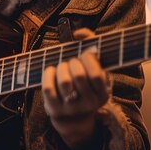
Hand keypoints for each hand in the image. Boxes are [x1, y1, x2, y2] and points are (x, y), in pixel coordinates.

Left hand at [42, 28, 110, 149]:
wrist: (75, 117)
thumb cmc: (85, 83)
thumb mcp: (95, 69)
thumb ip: (91, 44)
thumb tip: (78, 33)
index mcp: (103, 94)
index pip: (96, 75)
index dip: (88, 59)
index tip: (84, 54)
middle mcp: (89, 104)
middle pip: (79, 76)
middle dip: (73, 63)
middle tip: (71, 62)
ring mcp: (71, 108)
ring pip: (64, 81)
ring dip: (61, 67)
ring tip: (62, 66)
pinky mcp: (55, 110)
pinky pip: (48, 88)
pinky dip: (47, 74)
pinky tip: (51, 70)